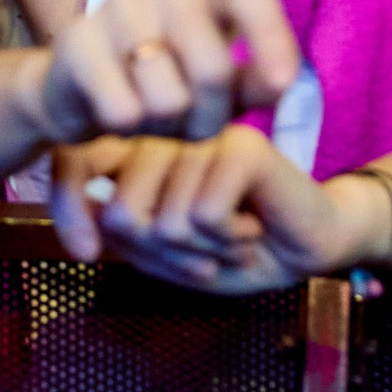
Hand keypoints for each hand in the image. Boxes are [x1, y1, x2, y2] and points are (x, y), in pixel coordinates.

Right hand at [10, 0, 298, 148]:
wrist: (87, 91)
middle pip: (213, 69)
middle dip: (210, 115)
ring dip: (166, 125)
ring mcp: (116, 3)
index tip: (281, 85)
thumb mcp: (228, 87)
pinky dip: (128, 127)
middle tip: (192, 120)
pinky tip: (116, 109)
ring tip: (152, 112)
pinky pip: (124, 109)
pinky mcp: (77, 39)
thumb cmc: (172, 83)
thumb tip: (279, 81)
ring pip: (169, 97)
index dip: (272, 42)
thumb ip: (259, 82)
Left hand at [51, 127, 380, 293]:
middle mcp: (160, 134)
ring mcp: (199, 133)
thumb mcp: (167, 259)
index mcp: (134, 153)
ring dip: (207, 251)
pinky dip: (230, 241)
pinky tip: (253, 228)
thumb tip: (97, 212)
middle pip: (121, 214)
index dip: (88, 225)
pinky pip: (205, 215)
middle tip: (206, 249)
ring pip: (166, 221)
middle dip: (168, 256)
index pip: (81, 182)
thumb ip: (126, 237)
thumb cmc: (236, 250)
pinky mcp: (238, 144)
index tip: (106, 251)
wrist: (310, 247)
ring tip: (234, 236)